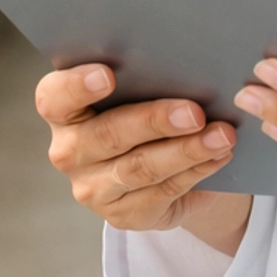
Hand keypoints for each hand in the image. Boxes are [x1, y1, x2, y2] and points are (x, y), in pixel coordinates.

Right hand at [36, 66, 252, 250]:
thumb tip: (184, 61)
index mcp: (62, 110)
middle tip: (194, 112)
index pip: (54, 96)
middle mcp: (69, 151)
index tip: (109, 74)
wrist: (160, 160)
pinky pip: (162, 192)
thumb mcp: (137, 89)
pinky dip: (195, 171)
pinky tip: (218, 156)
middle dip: (155, 121)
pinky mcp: (121, 215)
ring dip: (186, 151)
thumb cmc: (144, 107)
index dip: (77, 85)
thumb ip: (144, 75)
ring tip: (222, 136)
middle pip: (108, 134)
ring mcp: (92, 188)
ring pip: (140, 168)